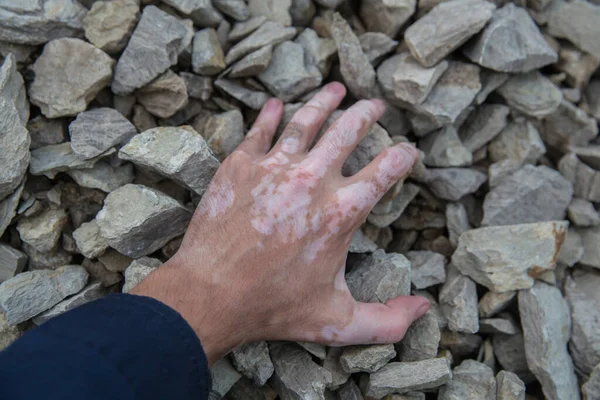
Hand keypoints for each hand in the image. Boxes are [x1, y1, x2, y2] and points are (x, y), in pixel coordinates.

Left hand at [132, 82, 429, 364]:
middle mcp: (312, 180)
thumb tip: (422, 308)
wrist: (209, 294)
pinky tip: (276, 104)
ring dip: (325, 100)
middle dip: (368, 113)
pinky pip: (260, 129)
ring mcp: (273, 167)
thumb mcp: (337, 322)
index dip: (403, 156)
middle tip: (376, 105)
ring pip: (307, 120)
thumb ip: (387, 320)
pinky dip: (271, 114)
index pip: (386, 170)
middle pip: (349, 130)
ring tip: (337, 89)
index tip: (408, 151)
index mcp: (342, 212)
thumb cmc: (272, 307)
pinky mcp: (240, 165)